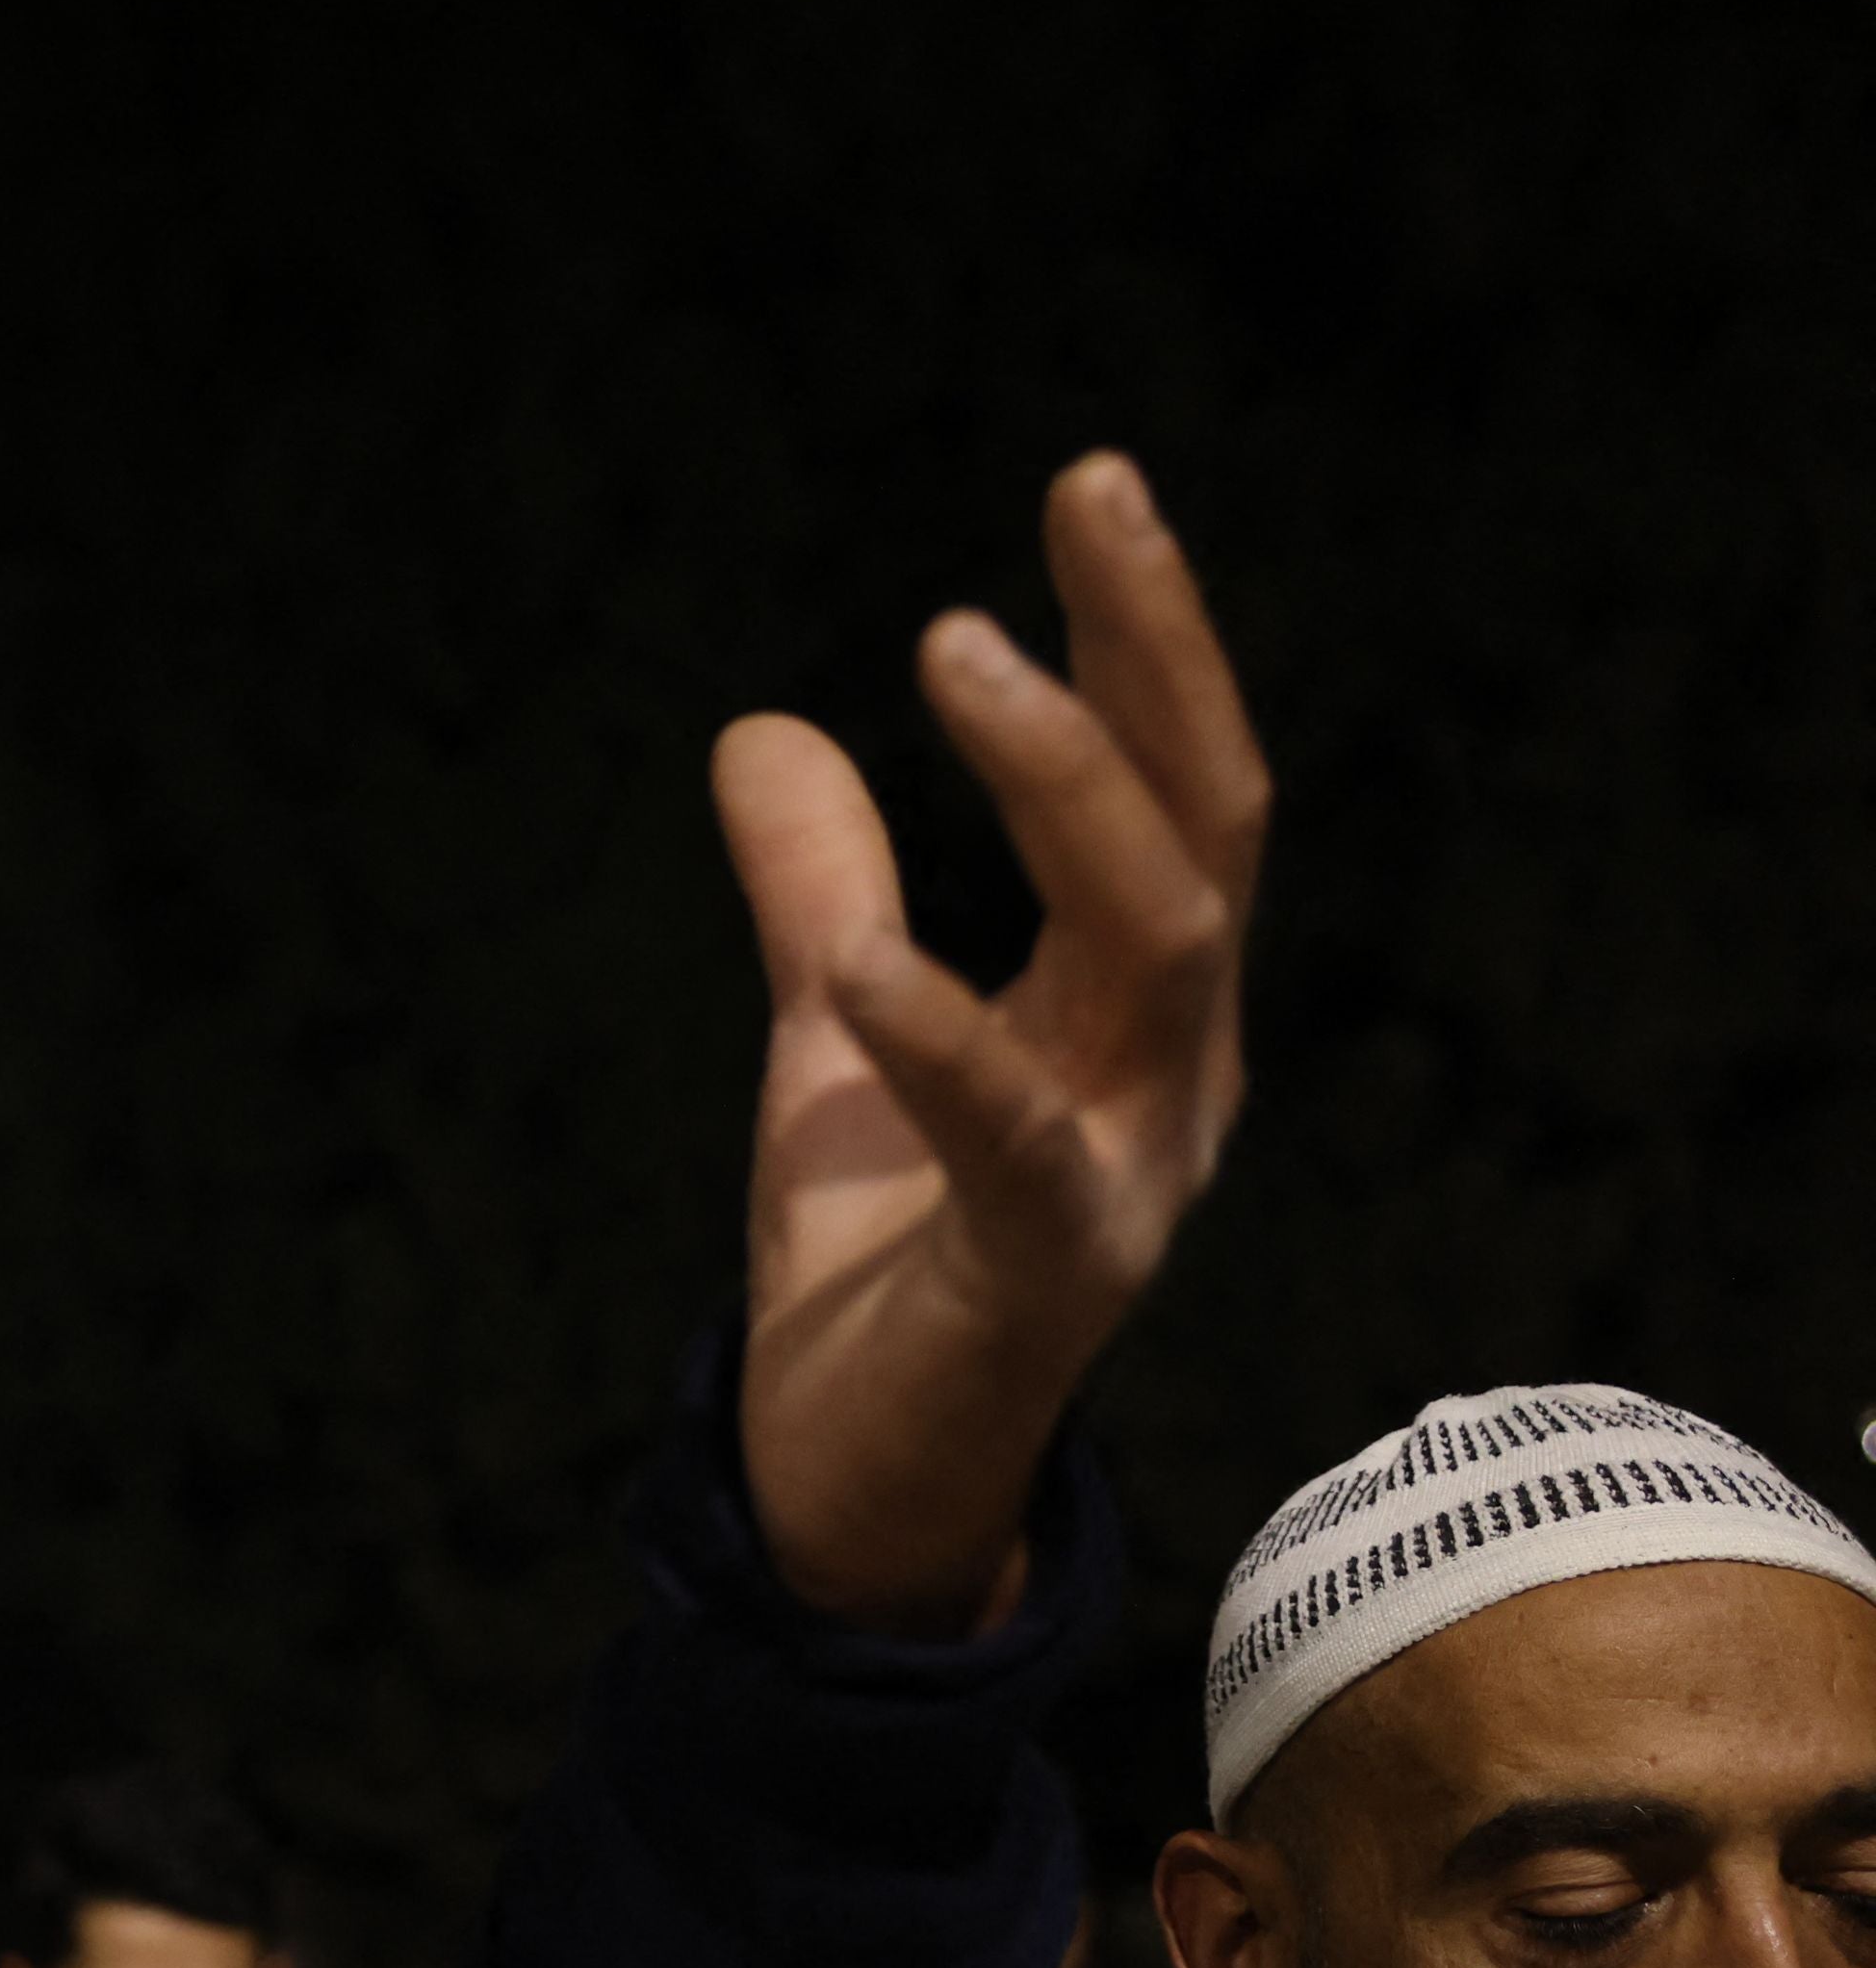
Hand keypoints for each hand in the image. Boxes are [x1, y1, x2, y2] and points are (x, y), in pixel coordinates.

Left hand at [724, 455, 1270, 1630]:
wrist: (848, 1480)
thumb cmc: (877, 1253)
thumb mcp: (836, 1036)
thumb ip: (822, 890)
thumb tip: (761, 728)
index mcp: (1137, 1007)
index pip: (1174, 784)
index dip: (1146, 637)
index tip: (1091, 486)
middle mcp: (1171, 1071)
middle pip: (1206, 822)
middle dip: (1158, 653)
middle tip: (1088, 491)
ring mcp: (1131, 1172)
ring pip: (1157, 937)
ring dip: (1065, 783)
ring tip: (958, 647)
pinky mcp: (1048, 1273)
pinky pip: (1012, 1139)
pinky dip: (937, 1036)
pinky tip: (859, 959)